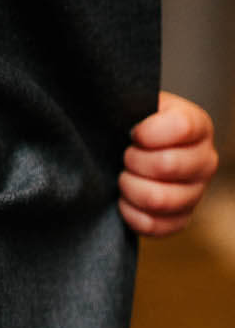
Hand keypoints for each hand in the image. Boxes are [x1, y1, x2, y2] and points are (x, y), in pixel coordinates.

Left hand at [118, 92, 219, 235]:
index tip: (132, 132)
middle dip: (133, 160)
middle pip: (167, 165)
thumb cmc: (131, 123)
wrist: (128, 150)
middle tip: (124, 155)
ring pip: (159, 199)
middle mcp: (205, 160)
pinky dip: (131, 213)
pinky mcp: (181, 220)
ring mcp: (196, 193)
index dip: (147, 132)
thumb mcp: (135, 103)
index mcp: (198, 126)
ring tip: (123, 177)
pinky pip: (154, 225)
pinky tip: (124, 200)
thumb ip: (133, 102)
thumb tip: (122, 114)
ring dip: (130, 188)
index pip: (181, 127)